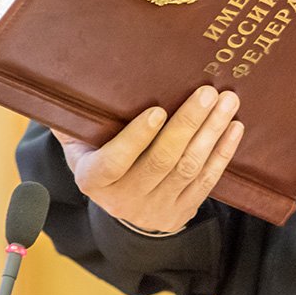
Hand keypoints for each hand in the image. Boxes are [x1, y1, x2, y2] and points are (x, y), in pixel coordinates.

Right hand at [53, 86, 243, 233]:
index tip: (157, 110)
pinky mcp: (181, 212)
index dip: (136, 138)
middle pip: (161, 161)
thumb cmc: (98, 155)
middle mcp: (123, 200)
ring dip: (211, 133)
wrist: (121, 202)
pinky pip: (206, 181)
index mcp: (93, 180)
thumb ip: (73, 118)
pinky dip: (223, 153)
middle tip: (207, 92)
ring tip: (227, 102)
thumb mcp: (79, 142)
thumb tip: (61, 82)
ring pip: (188, 169)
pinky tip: (234, 127)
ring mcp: (155, 209)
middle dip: (188, 124)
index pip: (114, 162)